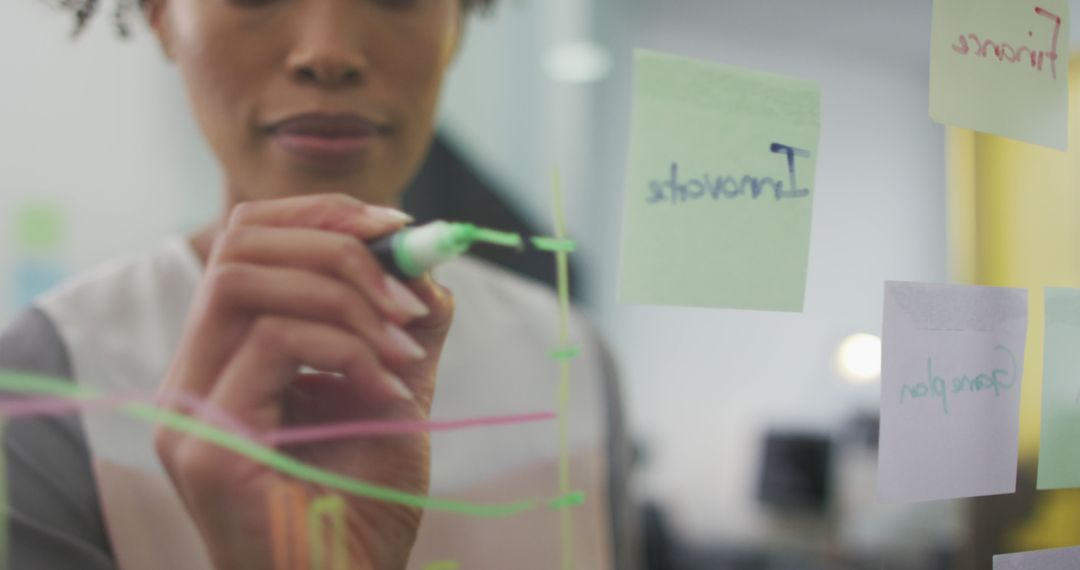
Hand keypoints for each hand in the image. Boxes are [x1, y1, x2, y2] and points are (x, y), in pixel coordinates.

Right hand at [154, 194, 453, 569]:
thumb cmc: (365, 512)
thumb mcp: (393, 400)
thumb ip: (404, 331)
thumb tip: (427, 262)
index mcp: (227, 361)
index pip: (245, 242)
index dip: (319, 215)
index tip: (395, 226)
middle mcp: (193, 378)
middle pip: (239, 245)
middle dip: (338, 248)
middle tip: (408, 293)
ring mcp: (190, 411)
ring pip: (250, 282)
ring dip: (350, 300)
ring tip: (407, 350)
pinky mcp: (208, 443)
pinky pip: (277, 342)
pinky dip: (350, 351)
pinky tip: (391, 394)